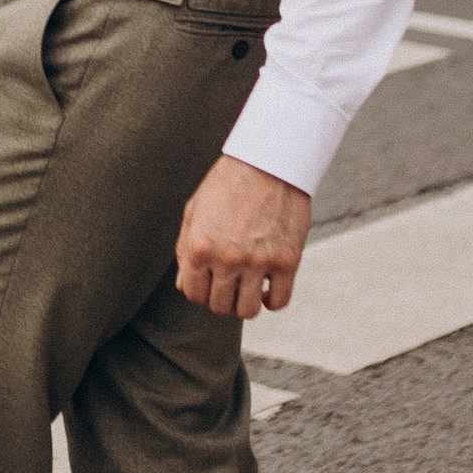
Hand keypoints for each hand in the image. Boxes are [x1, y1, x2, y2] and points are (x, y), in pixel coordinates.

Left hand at [175, 157, 311, 318]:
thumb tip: (184, 285)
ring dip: (245, 303)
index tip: (209, 282)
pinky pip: (278, 302)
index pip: (193, 295)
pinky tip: (268, 286)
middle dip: (221, 297)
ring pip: (247, 311)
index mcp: (200, 246)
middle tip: (229, 281)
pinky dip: (272, 300)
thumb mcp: (195, 210)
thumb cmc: (229, 183)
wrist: (269, 162)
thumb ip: (185, 250)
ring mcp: (258, 262)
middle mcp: (227, 259)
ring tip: (247, 286)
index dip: (200, 291)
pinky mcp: (287, 262)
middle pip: (220, 306)